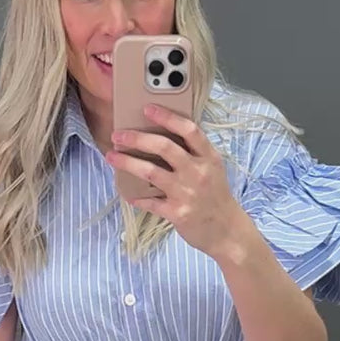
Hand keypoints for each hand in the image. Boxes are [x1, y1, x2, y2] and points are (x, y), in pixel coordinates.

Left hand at [106, 104, 245, 260]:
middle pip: (164, 147)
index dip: (167, 117)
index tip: (147, 109)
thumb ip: (194, 153)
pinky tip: (128, 193)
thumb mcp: (213, 169)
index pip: (188, 130)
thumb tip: (163, 137)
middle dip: (137, 138)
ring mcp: (187, 193)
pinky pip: (150, 202)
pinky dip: (137, 197)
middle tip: (118, 135)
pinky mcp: (177, 213)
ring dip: (127, 162)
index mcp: (208, 157)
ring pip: (151, 172)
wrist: (227, 231)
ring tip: (111, 156)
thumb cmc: (216, 197)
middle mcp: (198, 172)